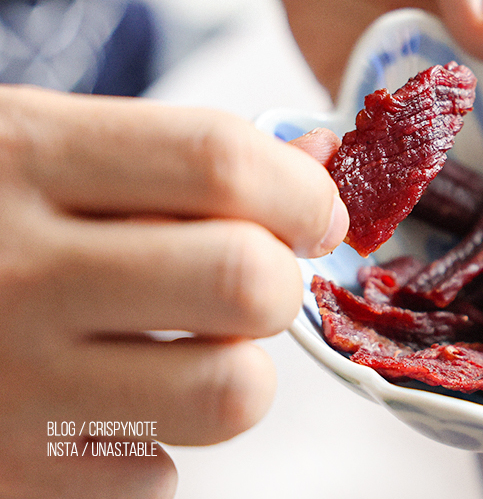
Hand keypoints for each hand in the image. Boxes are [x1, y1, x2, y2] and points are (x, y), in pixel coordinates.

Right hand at [0, 85, 347, 496]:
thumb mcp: (47, 146)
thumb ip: (182, 155)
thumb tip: (321, 157)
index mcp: (28, 156)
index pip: (218, 161)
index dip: (300, 189)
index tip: (316, 213)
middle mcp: (16, 268)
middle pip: (241, 279)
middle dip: (281, 281)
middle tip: (256, 281)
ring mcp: (10, 379)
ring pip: (226, 391)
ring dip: (241, 368)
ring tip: (200, 347)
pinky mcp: (8, 466)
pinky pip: (159, 475)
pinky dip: (164, 444)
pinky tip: (121, 404)